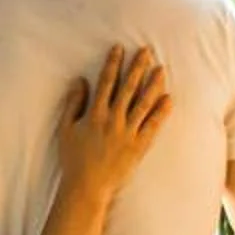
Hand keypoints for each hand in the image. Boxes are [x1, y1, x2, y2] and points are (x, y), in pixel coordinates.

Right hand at [60, 46, 170, 198]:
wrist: (87, 185)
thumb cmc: (73, 157)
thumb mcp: (66, 128)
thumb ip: (73, 103)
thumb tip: (80, 80)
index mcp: (95, 113)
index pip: (106, 82)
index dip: (113, 64)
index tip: (119, 48)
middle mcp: (113, 119)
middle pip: (128, 87)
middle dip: (138, 67)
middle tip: (147, 51)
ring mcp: (128, 133)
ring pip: (144, 103)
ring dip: (153, 85)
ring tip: (161, 69)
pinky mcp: (139, 146)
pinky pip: (152, 125)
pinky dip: (161, 112)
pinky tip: (168, 99)